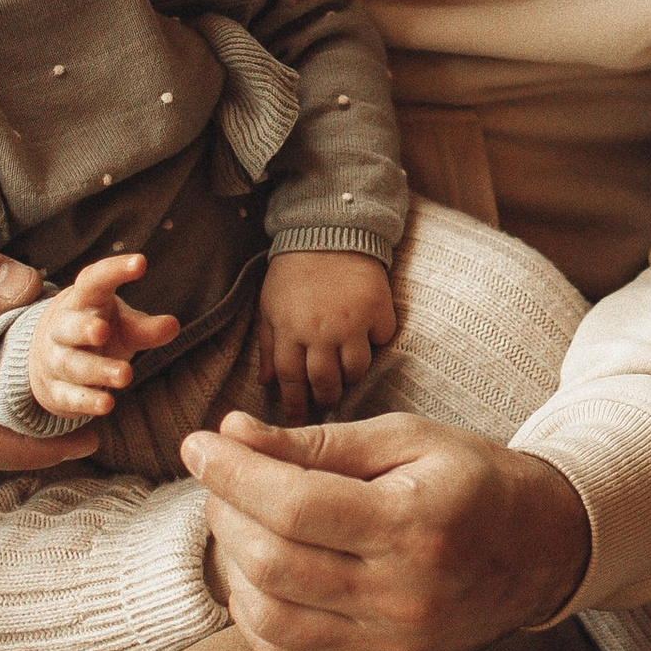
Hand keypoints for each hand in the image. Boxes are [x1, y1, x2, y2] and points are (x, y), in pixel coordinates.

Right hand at [26, 252, 180, 424]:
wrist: (50, 360)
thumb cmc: (97, 332)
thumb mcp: (122, 326)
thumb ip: (145, 327)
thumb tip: (173, 325)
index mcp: (84, 301)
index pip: (94, 281)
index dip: (115, 271)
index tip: (141, 262)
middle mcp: (63, 328)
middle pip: (68, 326)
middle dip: (83, 329)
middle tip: (102, 331)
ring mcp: (55, 360)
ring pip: (71, 364)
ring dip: (97, 370)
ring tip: (125, 375)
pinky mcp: (55, 391)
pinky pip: (69, 396)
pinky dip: (87, 401)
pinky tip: (107, 405)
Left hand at [180, 410, 592, 650]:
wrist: (541, 549)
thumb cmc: (471, 480)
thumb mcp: (406, 439)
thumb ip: (317, 442)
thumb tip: (232, 433)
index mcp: (415, 524)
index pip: (295, 503)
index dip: (232, 472)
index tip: (199, 443)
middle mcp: (404, 595)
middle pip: (272, 562)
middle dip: (225, 513)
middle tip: (221, 478)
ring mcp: (391, 644)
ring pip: (269, 617)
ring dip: (231, 565)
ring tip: (239, 523)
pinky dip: (254, 616)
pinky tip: (259, 575)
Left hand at [255, 248, 398, 424]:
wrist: (328, 230)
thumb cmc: (293, 272)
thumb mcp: (270, 306)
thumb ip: (268, 345)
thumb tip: (267, 384)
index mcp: (290, 330)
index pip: (291, 381)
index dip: (295, 405)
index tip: (298, 419)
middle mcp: (321, 330)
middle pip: (326, 381)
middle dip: (326, 396)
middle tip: (328, 399)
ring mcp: (353, 320)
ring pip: (357, 368)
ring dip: (351, 374)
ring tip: (347, 370)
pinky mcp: (379, 308)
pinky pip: (383, 339)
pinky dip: (377, 341)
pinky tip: (370, 335)